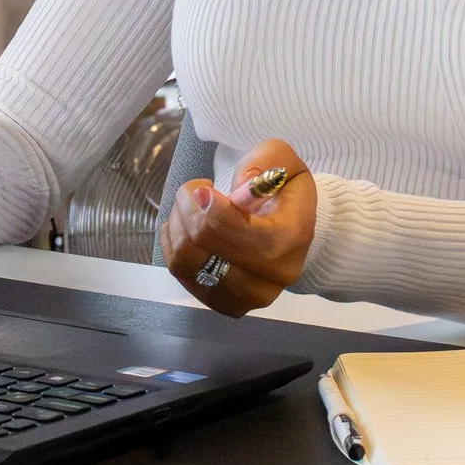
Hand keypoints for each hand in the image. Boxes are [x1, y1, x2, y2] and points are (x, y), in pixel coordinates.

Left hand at [159, 138, 316, 317]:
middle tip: (196, 191)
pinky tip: (187, 229)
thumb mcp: (284, 161)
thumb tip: (242, 188)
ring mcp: (248, 297)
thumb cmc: (283, 192)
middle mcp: (273, 276)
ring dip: (177, 225)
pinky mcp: (224, 304)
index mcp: (291, 239)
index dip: (207, 207)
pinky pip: (179, 272)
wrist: (291, 233)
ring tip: (191, 208)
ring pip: (185, 261)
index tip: (204, 187)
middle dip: (187, 207)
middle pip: (203, 244)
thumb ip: (266, 162)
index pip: (235, 231)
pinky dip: (174, 244)